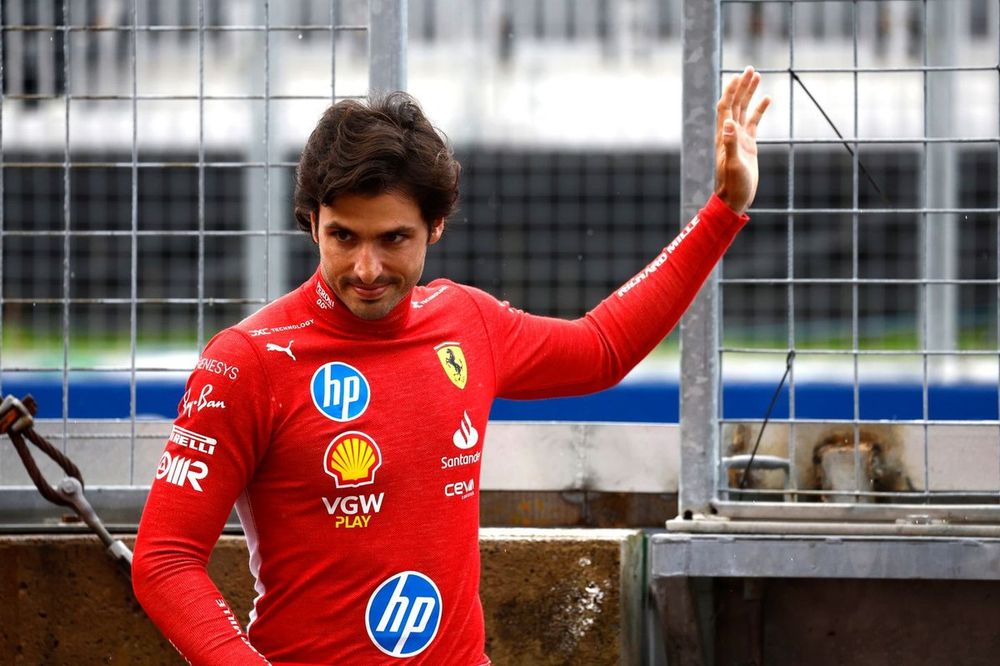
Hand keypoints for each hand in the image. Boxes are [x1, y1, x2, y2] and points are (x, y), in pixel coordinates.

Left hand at [715, 66, 769, 214]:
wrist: (735, 200)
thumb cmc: (733, 185)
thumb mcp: (734, 164)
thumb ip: (731, 144)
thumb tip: (729, 123)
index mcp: (724, 136)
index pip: (726, 107)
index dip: (731, 91)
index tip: (738, 75)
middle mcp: (730, 134)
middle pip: (735, 104)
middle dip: (742, 86)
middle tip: (750, 69)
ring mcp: (740, 139)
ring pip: (744, 110)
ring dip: (750, 94)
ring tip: (757, 76)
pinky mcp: (749, 145)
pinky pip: (754, 123)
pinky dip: (759, 110)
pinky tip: (767, 99)